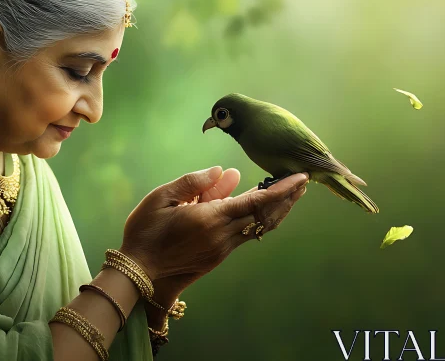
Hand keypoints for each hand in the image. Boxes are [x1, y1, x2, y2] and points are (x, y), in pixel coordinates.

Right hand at [119, 166, 308, 281]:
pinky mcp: (218, 256)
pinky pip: (245, 233)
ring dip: (278, 210)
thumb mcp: (162, 198)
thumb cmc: (145, 232)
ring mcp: (222, 248)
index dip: (282, 189)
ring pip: (259, 227)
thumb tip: (222, 171)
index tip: (300, 177)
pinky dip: (259, 218)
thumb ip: (193, 182)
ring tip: (292, 194)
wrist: (140, 274)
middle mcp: (223, 236)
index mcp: (211, 219)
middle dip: (287, 198)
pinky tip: (261, 208)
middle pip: (266, 215)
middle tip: (304, 181)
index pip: (257, 202)